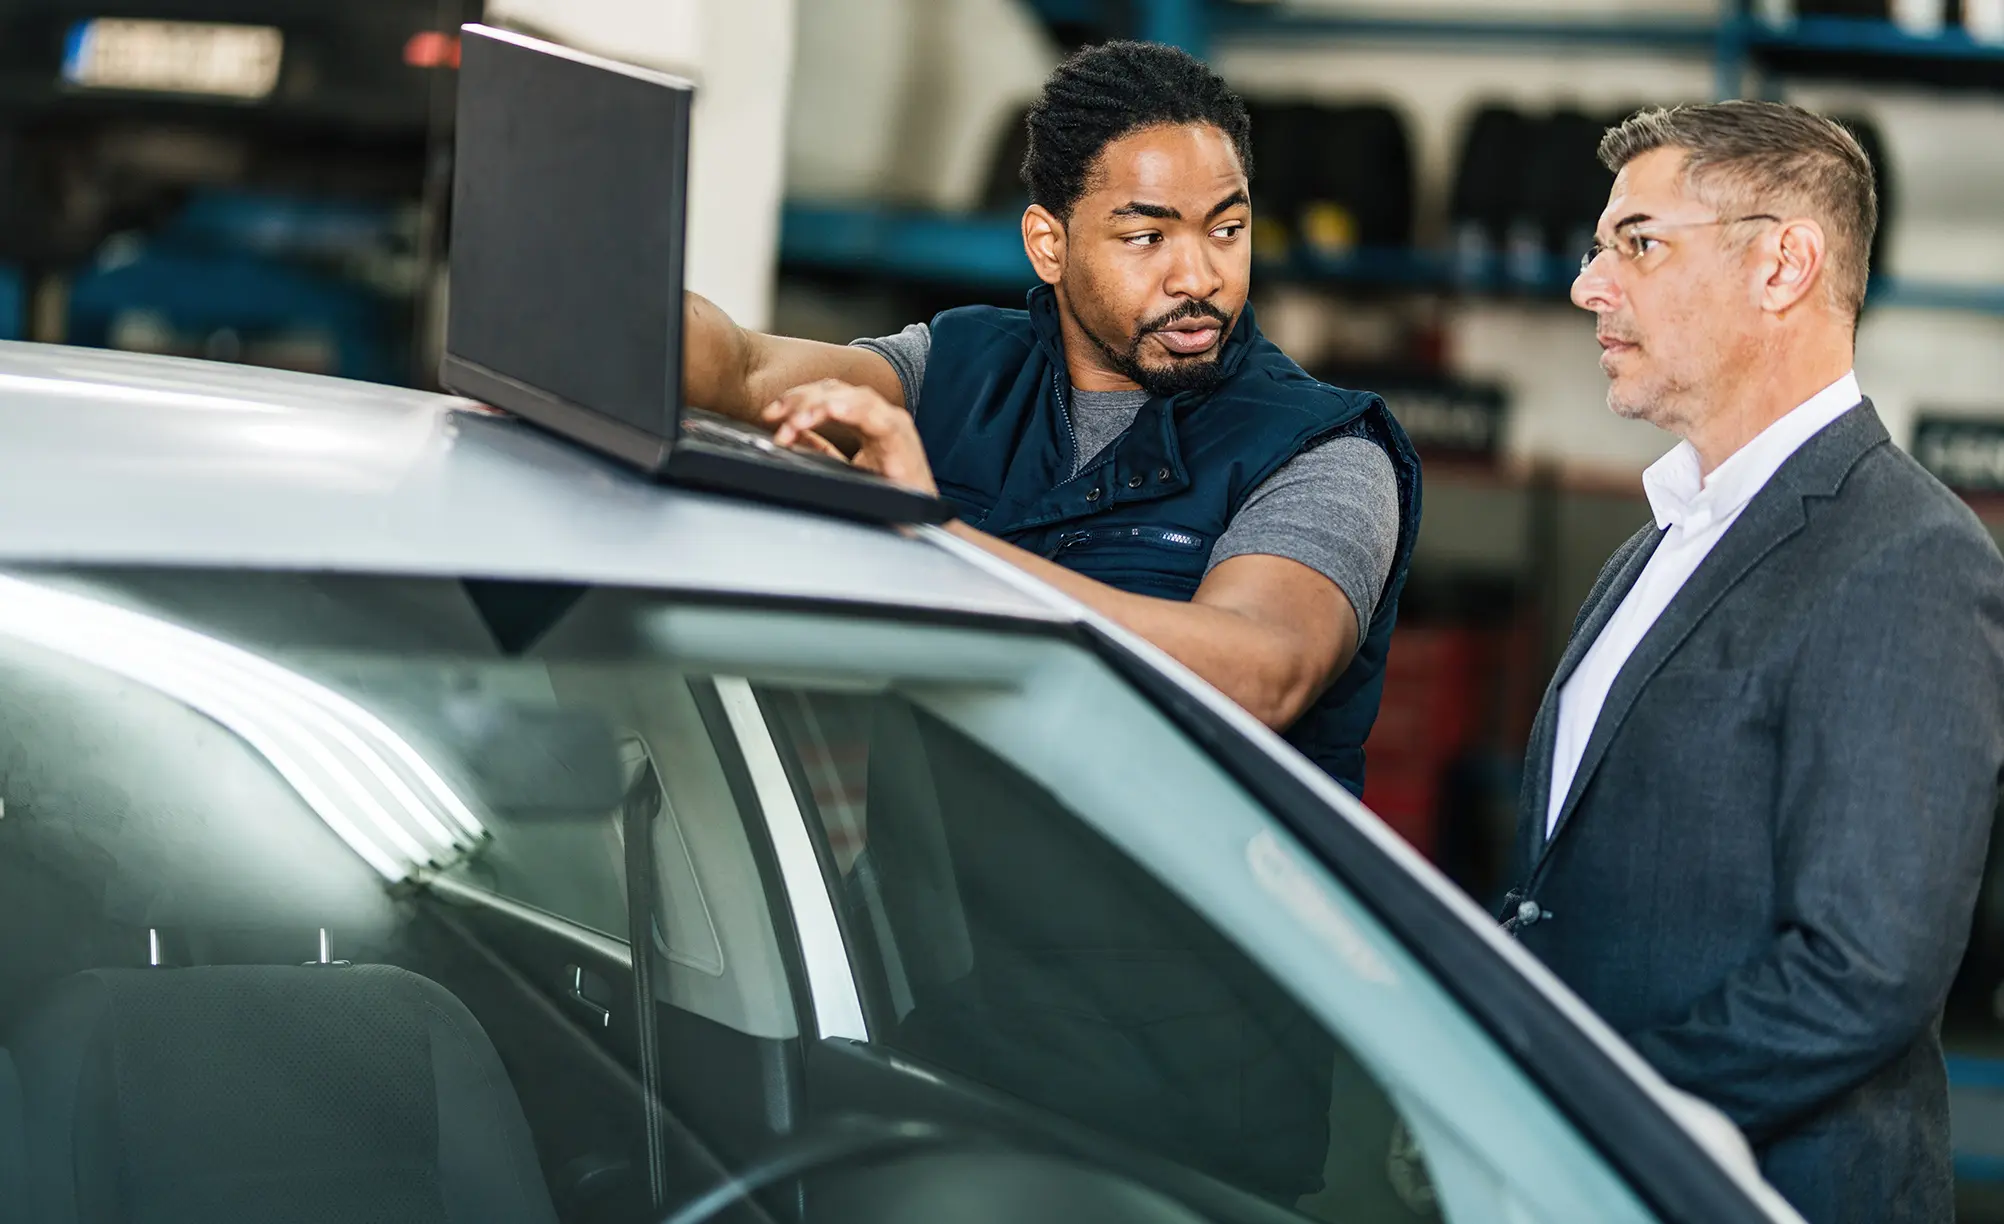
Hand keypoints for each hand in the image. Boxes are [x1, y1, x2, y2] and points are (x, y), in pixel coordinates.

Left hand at [762, 379, 938, 496]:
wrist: (920, 521)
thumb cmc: (890, 494)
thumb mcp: (845, 468)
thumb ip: (820, 448)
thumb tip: (791, 435)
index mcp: (865, 419)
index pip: (827, 394)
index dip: (797, 399)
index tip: (771, 414)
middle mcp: (879, 416)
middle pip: (836, 391)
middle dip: (802, 400)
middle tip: (777, 416)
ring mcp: (893, 425)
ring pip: (856, 398)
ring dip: (822, 406)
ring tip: (799, 419)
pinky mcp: (903, 441)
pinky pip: (879, 420)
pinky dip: (856, 411)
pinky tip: (835, 411)